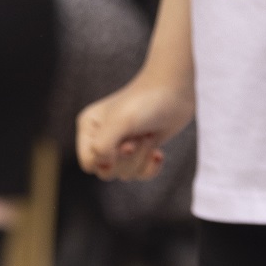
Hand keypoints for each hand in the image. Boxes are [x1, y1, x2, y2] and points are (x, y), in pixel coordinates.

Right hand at [77, 69, 192, 181]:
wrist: (176, 91)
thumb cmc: (145, 103)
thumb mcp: (120, 122)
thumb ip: (103, 146)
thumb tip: (102, 167)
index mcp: (89, 128)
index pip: (89, 163)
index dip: (107, 160)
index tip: (124, 143)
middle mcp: (102, 137)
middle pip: (106, 172)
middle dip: (127, 159)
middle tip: (140, 137)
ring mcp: (123, 144)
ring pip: (124, 174)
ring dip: (141, 158)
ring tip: (149, 136)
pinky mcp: (142, 150)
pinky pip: (140, 175)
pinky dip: (150, 168)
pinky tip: (158, 153)